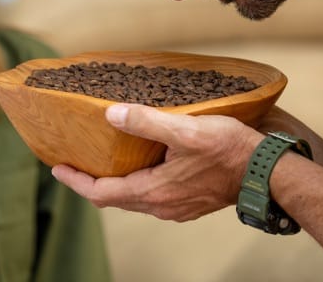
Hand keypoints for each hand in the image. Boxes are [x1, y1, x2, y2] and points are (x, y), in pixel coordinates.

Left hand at [52, 103, 262, 221]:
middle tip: (72, 164)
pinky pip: (151, 197)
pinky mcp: (189, 203)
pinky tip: (138, 165)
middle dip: (90, 182)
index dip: (76, 182)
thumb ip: (146, 122)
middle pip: (114, 199)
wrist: (266, 173)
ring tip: (101, 162)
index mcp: (153, 191)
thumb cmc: (229, 150)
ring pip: (133, 199)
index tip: (57, 168)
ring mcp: (176, 207)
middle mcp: (161, 206)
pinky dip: (134, 183)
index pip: (101, 194)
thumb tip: (111, 115)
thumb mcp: (185, 129)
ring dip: (113, 183)